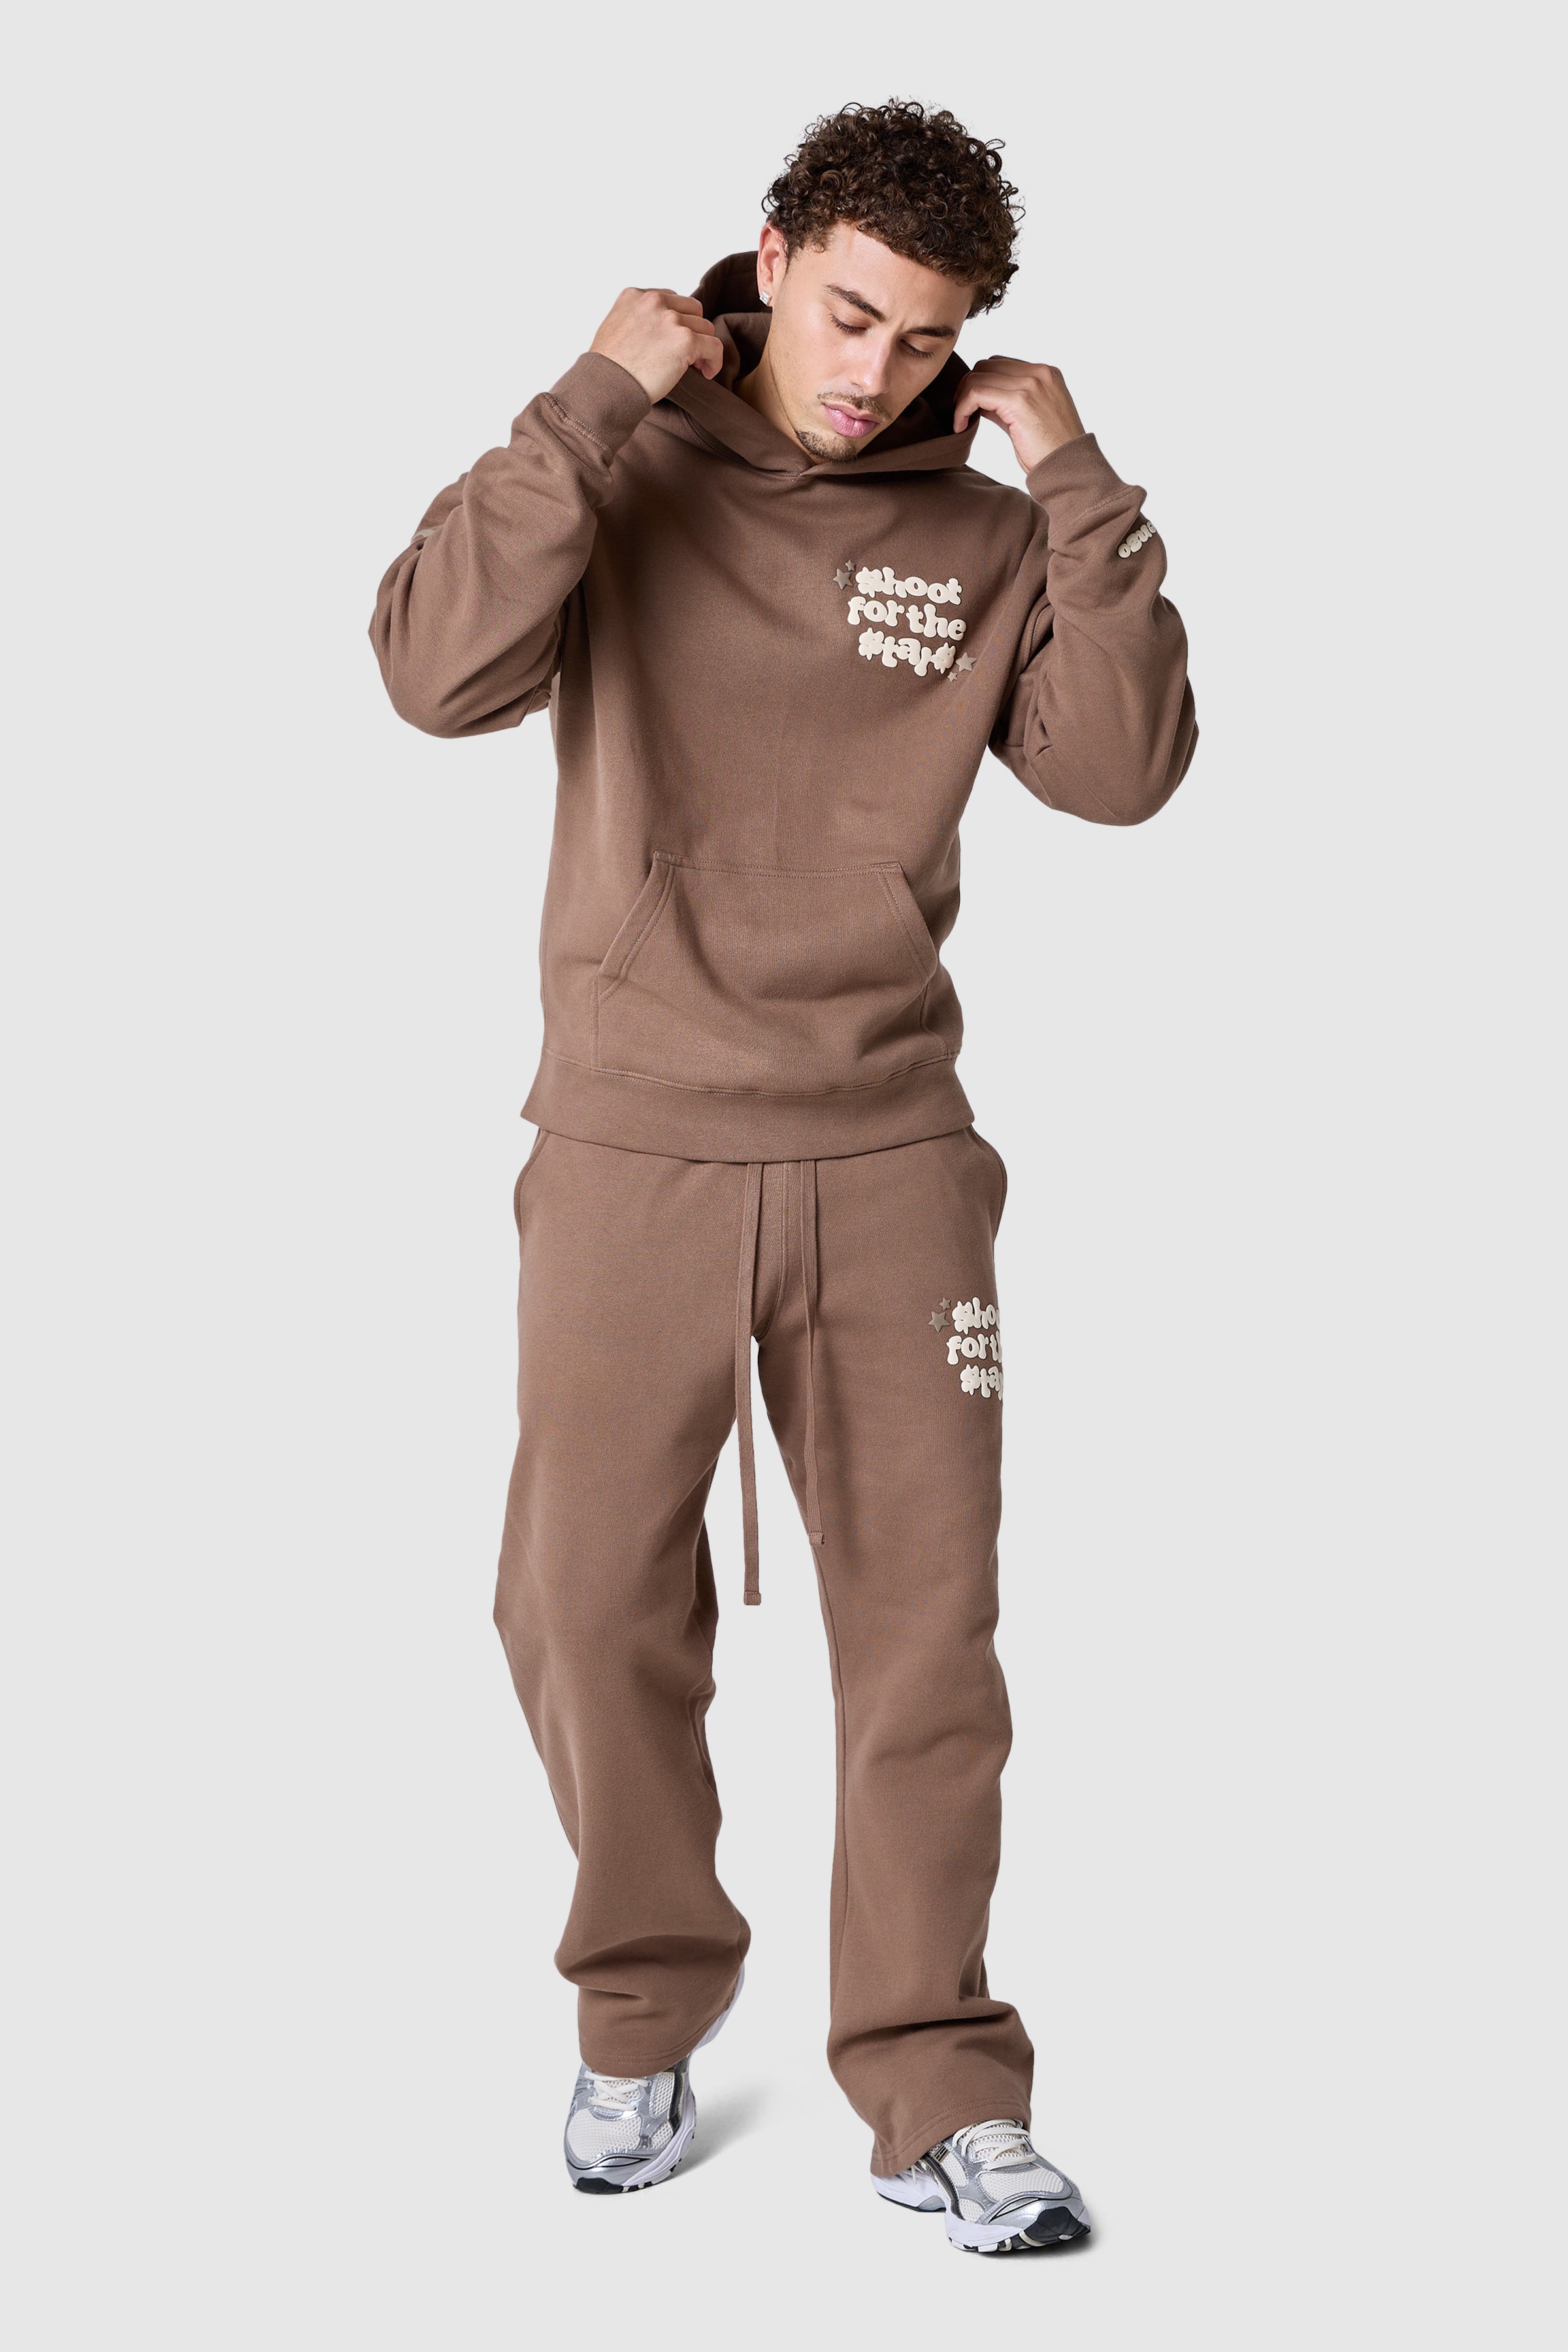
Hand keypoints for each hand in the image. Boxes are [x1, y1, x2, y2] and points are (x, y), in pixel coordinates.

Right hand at [590, 287, 723, 403]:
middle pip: (692, 309)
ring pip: (705, 327)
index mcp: (635, 296)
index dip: (677, 321)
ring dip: (703, 346)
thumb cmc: (606, 368)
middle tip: (687, 354)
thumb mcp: (614, 328)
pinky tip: (706, 372)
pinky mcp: (685, 340)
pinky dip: (714, 360)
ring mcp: (670, 319)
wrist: (605, 387)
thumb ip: (636, 319)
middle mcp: (654, 301)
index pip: (670, 300)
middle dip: (692, 330)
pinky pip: (714, 346)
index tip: (673, 341)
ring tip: (695, 366)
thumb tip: (655, 332)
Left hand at [951, 357, 1084, 472]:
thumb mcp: (1030, 419)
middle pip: (986, 365)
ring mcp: (1030, 383)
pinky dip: (962, 408)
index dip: (980, 383)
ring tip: (961, 421)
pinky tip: (961, 426)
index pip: (1000, 365)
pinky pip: (976, 393)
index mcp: (1046, 374)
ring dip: (962, 399)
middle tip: (963, 413)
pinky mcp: (1019, 400)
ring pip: (978, 376)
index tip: (972, 407)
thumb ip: (1007, 404)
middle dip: (967, 388)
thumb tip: (979, 400)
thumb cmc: (1051, 452)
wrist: (1069, 468)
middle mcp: (1040, 373)